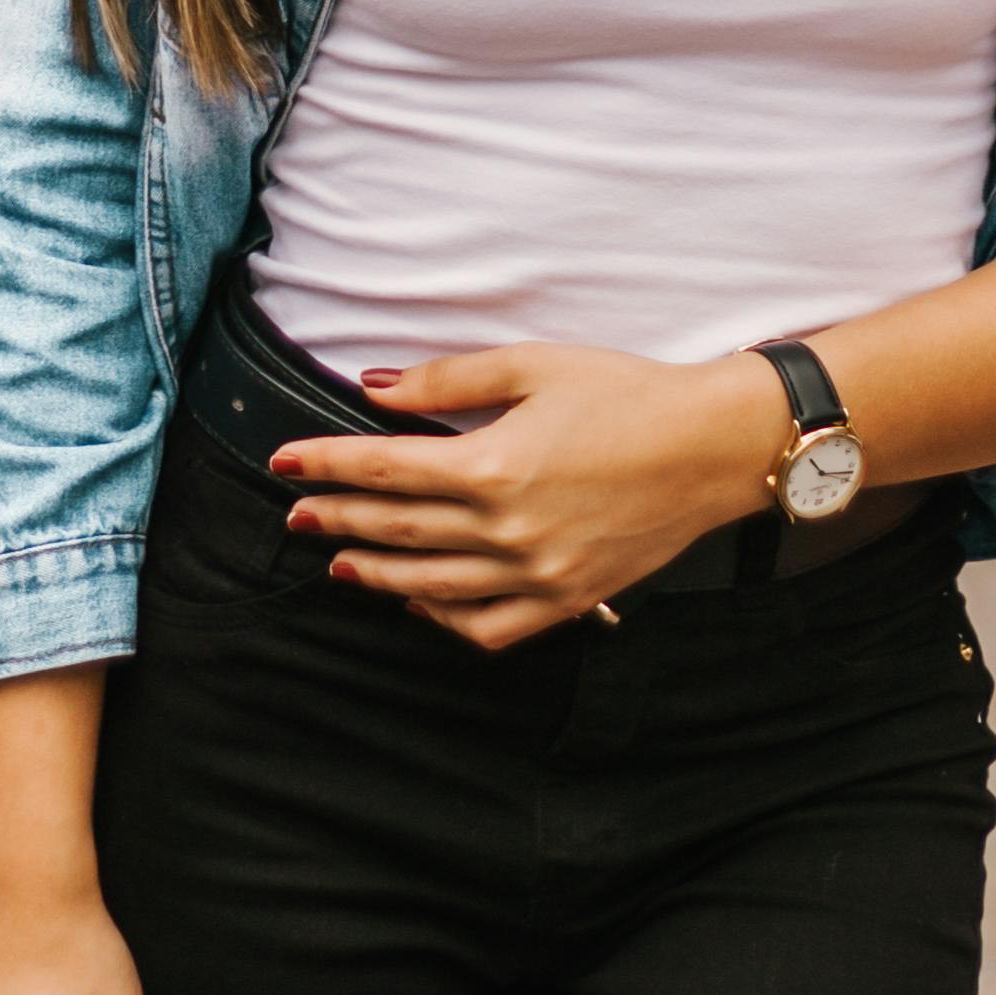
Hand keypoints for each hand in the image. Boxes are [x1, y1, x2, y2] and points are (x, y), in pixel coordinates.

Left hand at [272, 337, 783, 651]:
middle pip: (400, 529)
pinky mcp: (568, 598)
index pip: (385, 470)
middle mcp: (509, 530)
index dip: (327, 465)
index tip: (284, 462)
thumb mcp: (533, 365)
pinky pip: (490, 628)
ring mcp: (538, 574)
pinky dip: (445, 619)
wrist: (711, 446)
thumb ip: (448, 382)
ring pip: (433, 587)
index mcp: (495, 465)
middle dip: (338, 520)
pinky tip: (419, 601)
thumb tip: (374, 389)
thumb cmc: (625, 393)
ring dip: (377, 573)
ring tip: (340, 561)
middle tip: (295, 514)